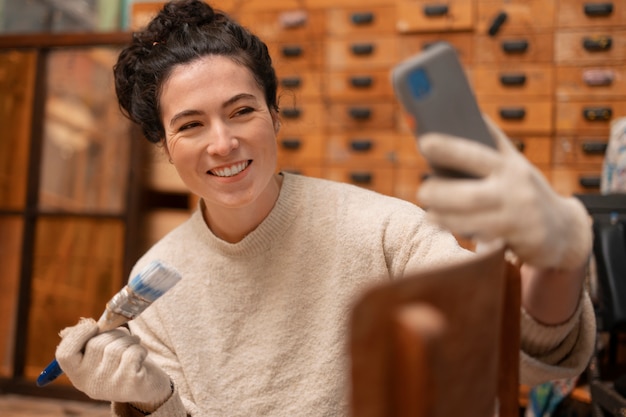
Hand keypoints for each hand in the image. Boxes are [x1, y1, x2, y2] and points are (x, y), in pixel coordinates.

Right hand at [55, 318, 171, 407]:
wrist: (147, 383)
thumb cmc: (121, 361)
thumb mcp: (100, 353)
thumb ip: (85, 340)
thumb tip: (67, 331)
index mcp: (77, 374)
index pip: (65, 354)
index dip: (78, 335)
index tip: (93, 326)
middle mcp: (89, 383)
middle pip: (95, 344)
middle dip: (114, 334)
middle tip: (124, 338)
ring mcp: (109, 386)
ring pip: (116, 347)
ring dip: (129, 341)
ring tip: (133, 347)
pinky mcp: (130, 384)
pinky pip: (132, 353)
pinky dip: (140, 349)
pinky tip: (141, 357)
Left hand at [416, 117, 591, 269]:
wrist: (564, 229)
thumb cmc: (526, 190)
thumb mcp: (514, 163)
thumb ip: (491, 141)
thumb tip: (464, 108)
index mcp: (510, 165)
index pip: (477, 153)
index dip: (449, 148)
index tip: (424, 142)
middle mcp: (515, 189)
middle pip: (470, 194)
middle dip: (441, 193)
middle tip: (422, 190)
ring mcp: (518, 216)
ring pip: (473, 219)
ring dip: (445, 215)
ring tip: (429, 212)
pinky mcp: (519, 239)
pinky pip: (483, 237)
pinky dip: (460, 230)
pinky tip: (442, 224)